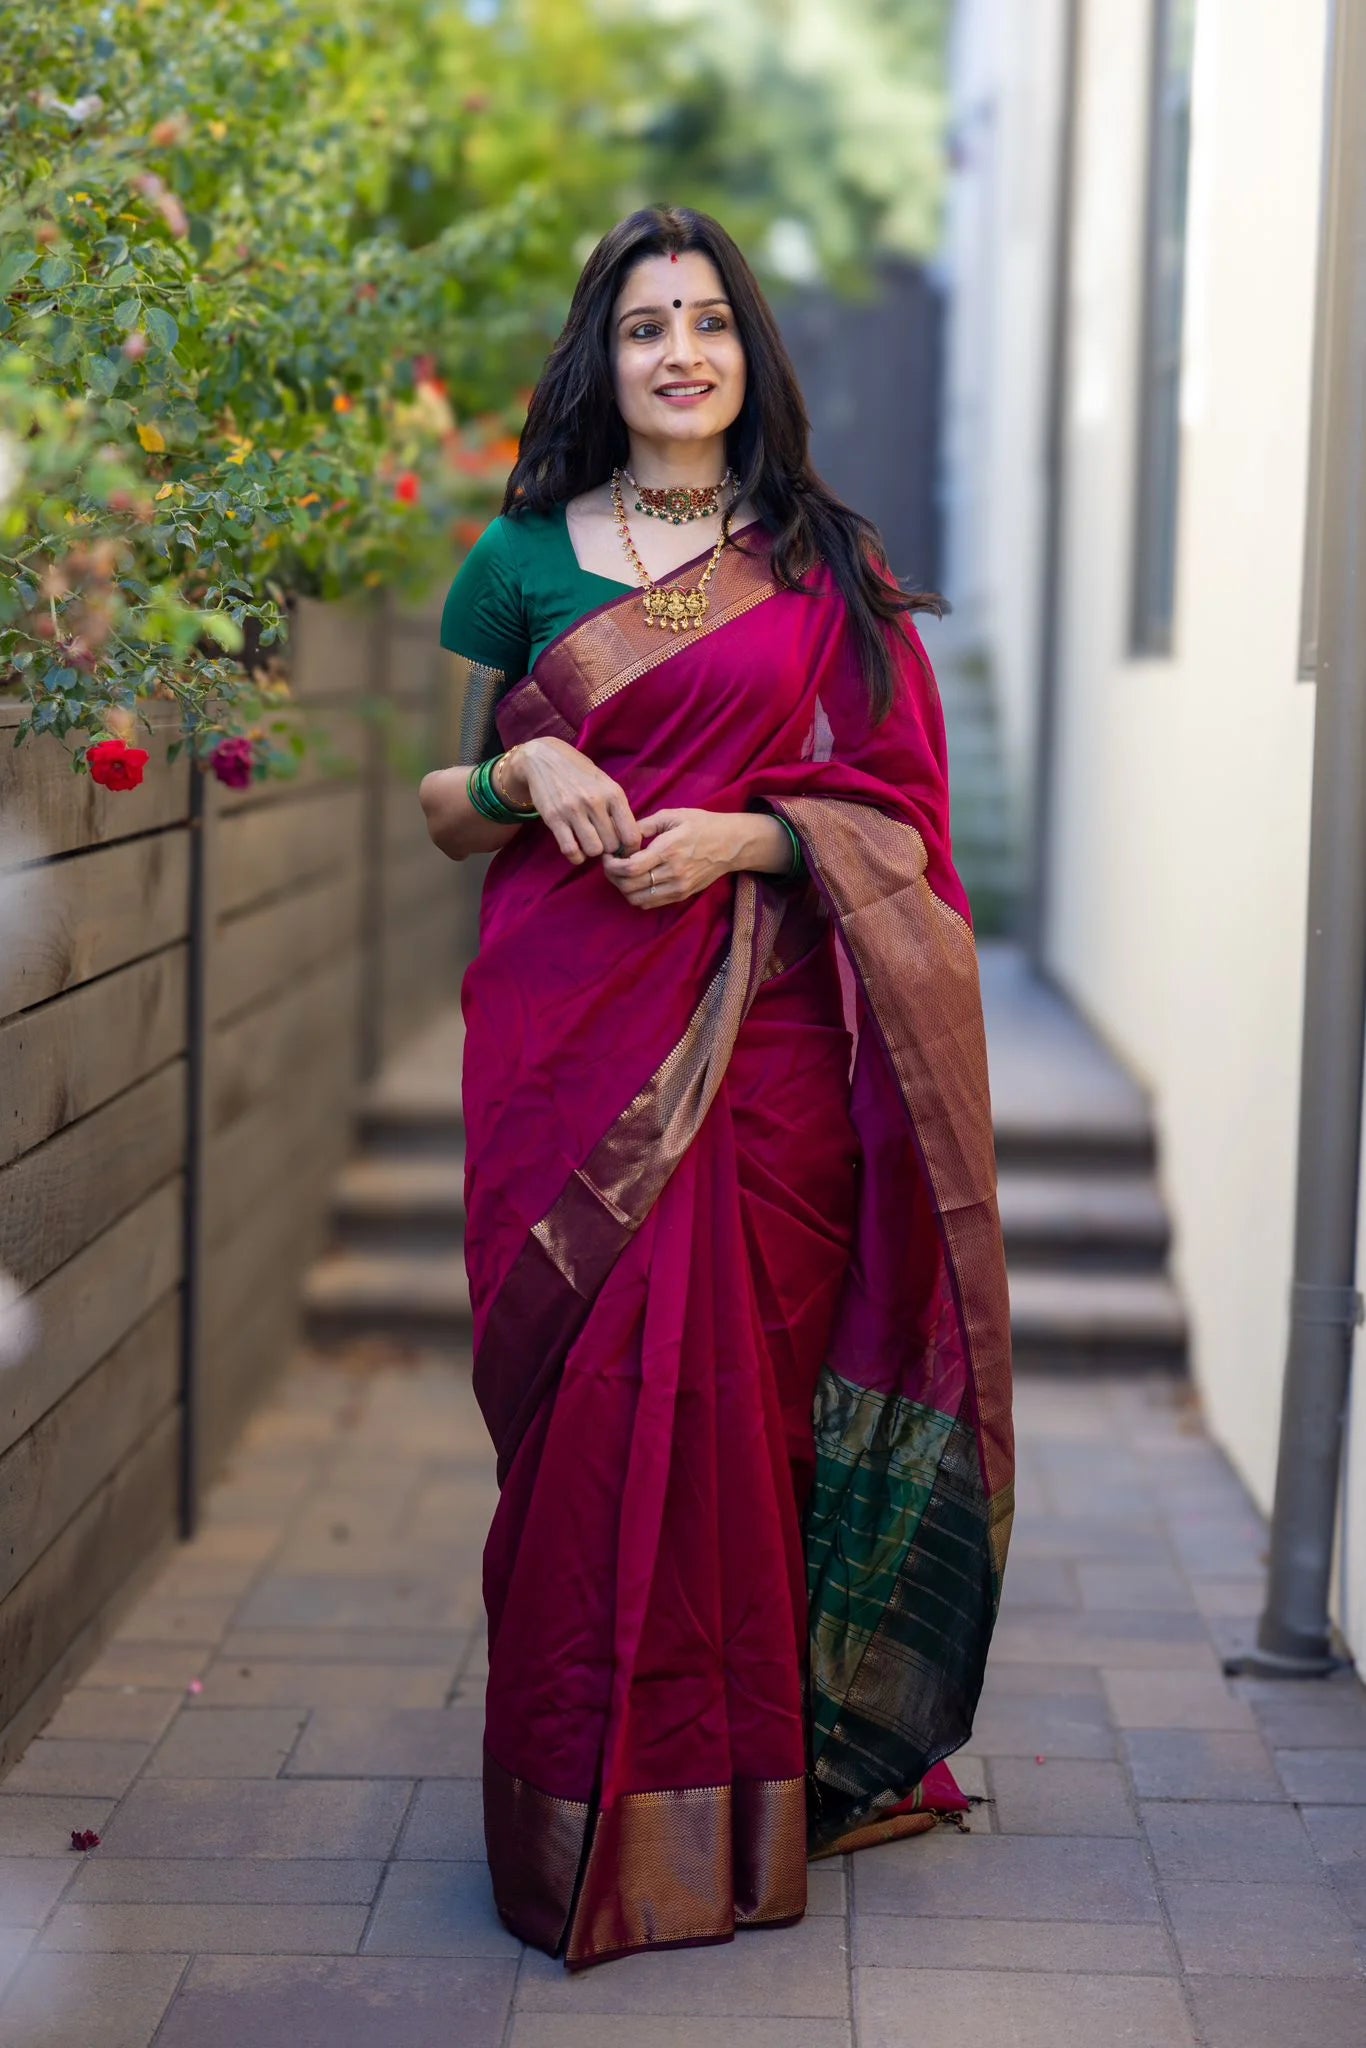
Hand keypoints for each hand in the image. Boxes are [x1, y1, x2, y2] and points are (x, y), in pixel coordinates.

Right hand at [502, 737, 641, 864]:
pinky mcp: (554, 818)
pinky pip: (571, 850)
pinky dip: (575, 856)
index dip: (630, 848)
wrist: (544, 758)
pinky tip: (576, 848)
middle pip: (612, 846)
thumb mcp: (605, 783)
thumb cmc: (579, 773)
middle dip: (608, 849)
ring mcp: (573, 810)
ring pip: (593, 850)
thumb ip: (617, 808)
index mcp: (613, 793)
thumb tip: (629, 839)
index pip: (632, 835)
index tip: (623, 849)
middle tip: (602, 842)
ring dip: (592, 851)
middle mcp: (595, 801)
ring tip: (588, 843)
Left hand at [602, 807, 747, 907]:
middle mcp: (673, 872)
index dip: (611, 865)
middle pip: (629, 886)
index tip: (608, 855)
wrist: (732, 844)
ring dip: (623, 888)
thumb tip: (621, 834)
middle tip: (610, 864)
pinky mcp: (681, 895)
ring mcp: (678, 887)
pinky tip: (637, 881)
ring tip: (622, 874)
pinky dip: (637, 895)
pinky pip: (650, 904)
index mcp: (668, 849)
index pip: (630, 868)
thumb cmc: (702, 825)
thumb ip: (645, 825)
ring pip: (637, 899)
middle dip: (613, 876)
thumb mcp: (674, 815)